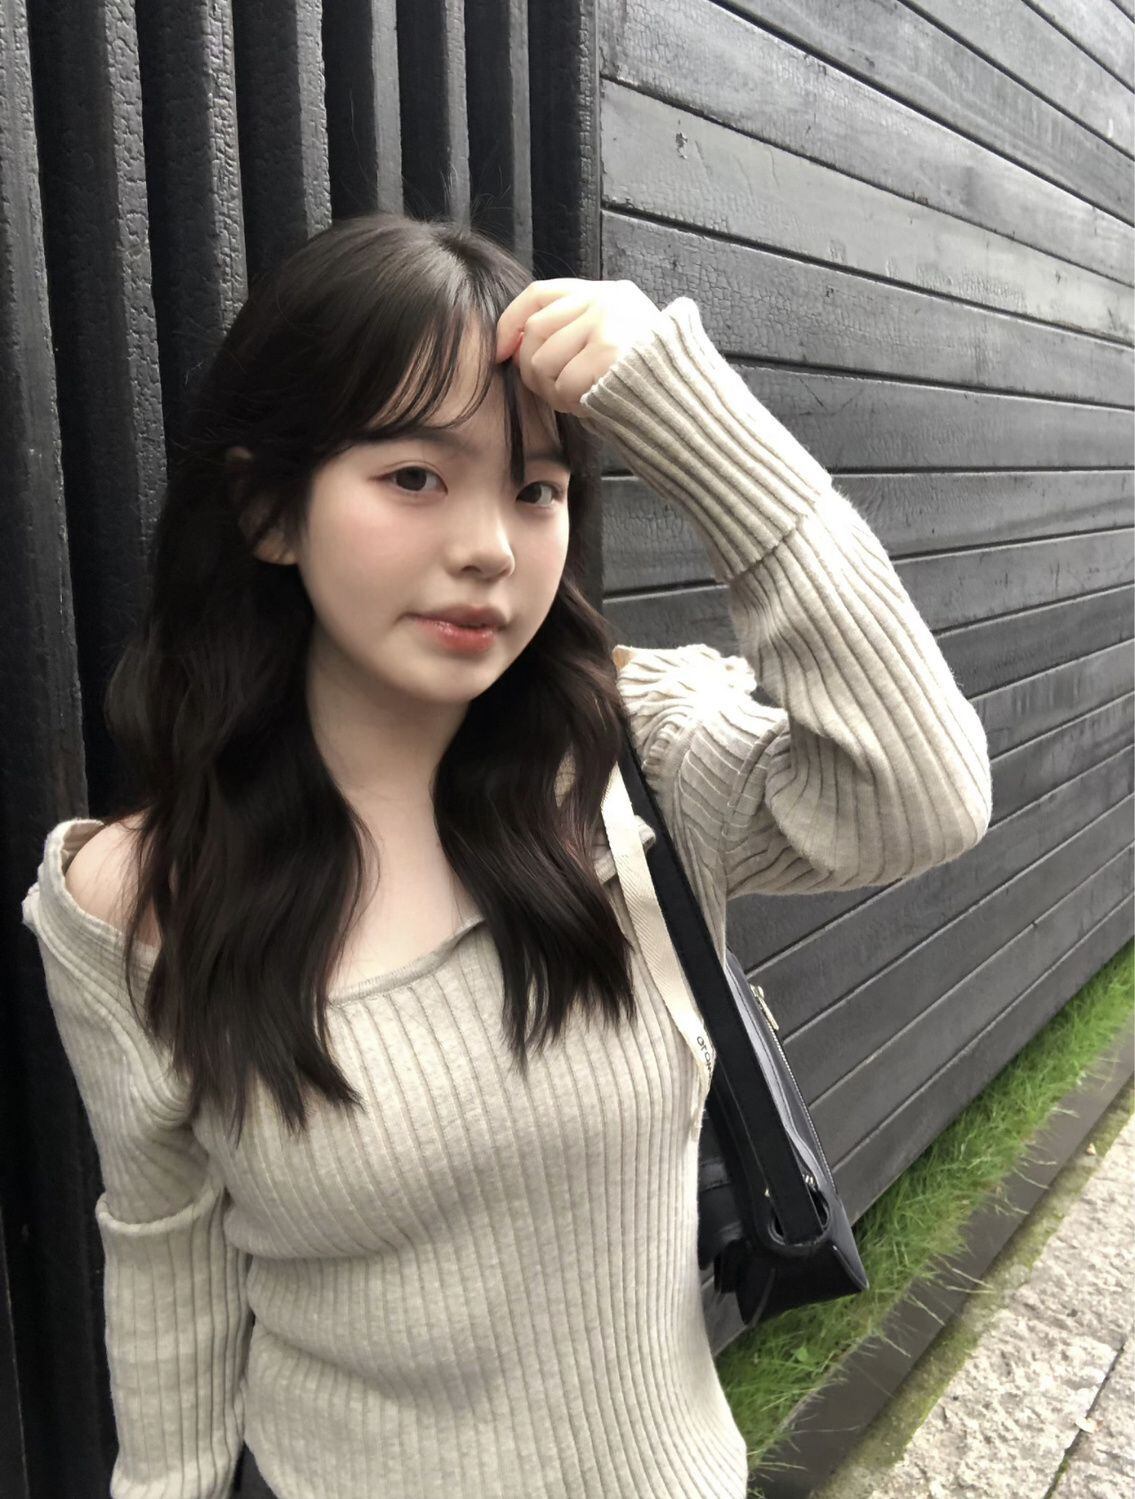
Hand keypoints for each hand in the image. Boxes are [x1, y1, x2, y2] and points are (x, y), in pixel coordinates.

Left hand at [495, 278, 666, 415]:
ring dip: (554, 391)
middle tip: (553, 392)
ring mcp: (607, 322)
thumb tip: (513, 348)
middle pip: (535, 332)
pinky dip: (572, 403)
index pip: (538, 294)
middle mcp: (605, 300)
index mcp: (606, 293)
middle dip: (533, 369)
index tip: (500, 352)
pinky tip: (593, 405)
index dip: (510, 324)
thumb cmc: (647, 382)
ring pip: (544, 360)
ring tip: (581, 399)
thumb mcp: (613, 341)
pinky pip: (564, 383)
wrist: (688, 402)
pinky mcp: (608, 349)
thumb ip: (572, 334)